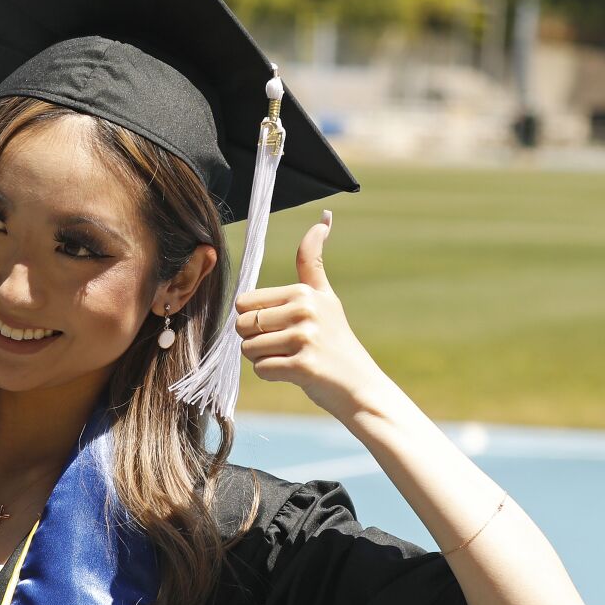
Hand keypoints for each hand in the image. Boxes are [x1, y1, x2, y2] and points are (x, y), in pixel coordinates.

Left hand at [234, 210, 386, 417]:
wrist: (361, 386)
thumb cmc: (335, 342)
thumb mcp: (326, 297)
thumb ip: (313, 262)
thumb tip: (324, 218)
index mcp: (304, 292)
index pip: (245, 302)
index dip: (254, 318)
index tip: (280, 325)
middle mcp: (305, 310)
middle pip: (243, 325)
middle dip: (255, 340)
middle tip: (284, 346)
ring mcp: (305, 337)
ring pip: (249, 349)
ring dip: (263, 359)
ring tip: (292, 358)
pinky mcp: (303, 365)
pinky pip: (261, 369)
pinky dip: (272, 375)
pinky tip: (295, 373)